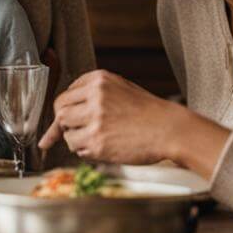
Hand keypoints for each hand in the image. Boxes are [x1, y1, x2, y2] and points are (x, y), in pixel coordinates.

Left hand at [37, 69, 184, 163]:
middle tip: (80, 130)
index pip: (65, 96)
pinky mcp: (98, 142)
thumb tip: (61, 112)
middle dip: (65, 125)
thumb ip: (90, 95)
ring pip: (66, 133)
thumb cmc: (146, 112)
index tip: (68, 120)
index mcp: (99, 80)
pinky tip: (104, 148)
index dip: (66, 110)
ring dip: (77, 139)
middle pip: (61, 113)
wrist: (171, 129)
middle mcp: (95, 97)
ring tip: (99, 139)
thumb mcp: (119, 89)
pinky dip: (86, 152)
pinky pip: (78, 149)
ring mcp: (96, 120)